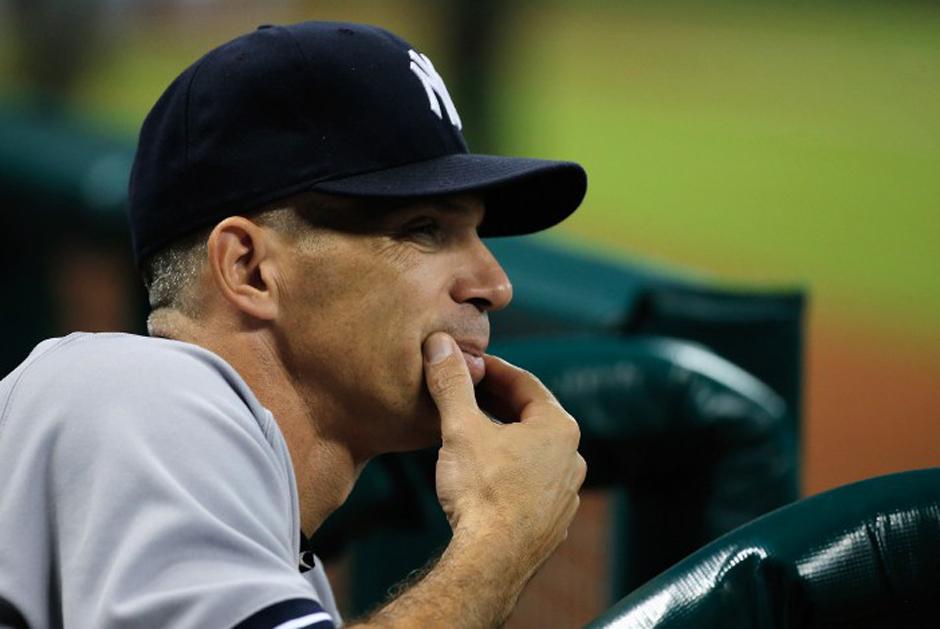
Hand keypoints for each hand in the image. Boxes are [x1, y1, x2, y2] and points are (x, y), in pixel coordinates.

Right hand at [423, 332, 586, 571]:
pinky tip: (483, 475)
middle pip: (530, 416)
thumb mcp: (460, 427)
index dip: (491, 369)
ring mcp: (565, 493)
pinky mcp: (553, 521)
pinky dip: (509, 470)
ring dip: (503, 436)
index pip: (523, 383)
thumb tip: (441, 345)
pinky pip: (531, 482)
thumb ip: (452, 383)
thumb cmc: (482, 492)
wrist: (490, 562)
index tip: (466, 364)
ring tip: (469, 432)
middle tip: (464, 392)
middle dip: (495, 401)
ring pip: (532, 451)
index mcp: (558, 428)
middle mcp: (571, 458)